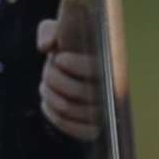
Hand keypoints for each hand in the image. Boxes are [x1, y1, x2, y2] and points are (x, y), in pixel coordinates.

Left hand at [34, 8, 101, 144]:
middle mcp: (111, 90)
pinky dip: (55, 116)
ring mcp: (104, 111)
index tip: (59, 57)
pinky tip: (49, 103)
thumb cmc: (67, 45)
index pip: (95, 68)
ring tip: (47, 85)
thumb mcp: (58, 30)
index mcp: (110, 64)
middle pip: (75, 91)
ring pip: (67, 109)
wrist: (75, 65)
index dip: (73, 64)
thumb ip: (49, 31)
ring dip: (49, 96)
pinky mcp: (95, 128)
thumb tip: (47, 47)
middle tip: (48, 71)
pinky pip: (74, 129)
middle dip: (53, 79)